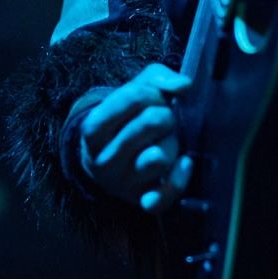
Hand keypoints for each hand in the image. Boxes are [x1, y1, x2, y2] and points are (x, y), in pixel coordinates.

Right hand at [80, 63, 193, 212]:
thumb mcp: (132, 90)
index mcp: (93, 129)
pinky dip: (178, 180)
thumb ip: (158, 78)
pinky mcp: (141, 201)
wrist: (109, 160)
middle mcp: (102, 160)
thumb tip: (184, 86)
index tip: (156, 98)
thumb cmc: (125, 119)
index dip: (153, 92)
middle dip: (165, 115)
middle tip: (164, 119)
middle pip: (150, 124)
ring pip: (159, 158)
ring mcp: (121, 183)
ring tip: (166, 141)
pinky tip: (185, 163)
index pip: (133, 97)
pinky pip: (163, 197)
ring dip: (171, 143)